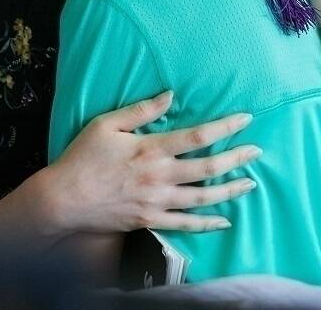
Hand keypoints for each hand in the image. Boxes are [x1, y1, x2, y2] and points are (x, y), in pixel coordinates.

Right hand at [42, 90, 260, 234]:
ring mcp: (157, 201)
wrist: (63, 200)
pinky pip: (186, 225)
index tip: (245, 119)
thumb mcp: (107, 124)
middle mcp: (160, 176)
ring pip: (203, 198)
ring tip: (251, 183)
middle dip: (237, 158)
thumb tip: (171, 94)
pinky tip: (225, 220)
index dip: (225, 127)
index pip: (198, 136)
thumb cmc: (82, 158)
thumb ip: (141, 110)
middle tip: (258, 151)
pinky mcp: (151, 220)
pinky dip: (208, 223)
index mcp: (151, 149)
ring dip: (230, 190)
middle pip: (208, 168)